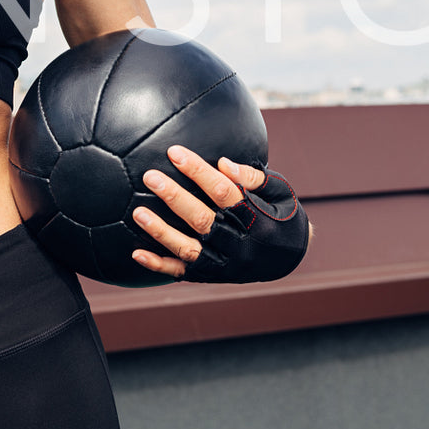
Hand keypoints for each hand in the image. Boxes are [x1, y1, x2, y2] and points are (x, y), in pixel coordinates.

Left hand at [130, 144, 269, 279]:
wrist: (291, 259)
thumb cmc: (283, 216)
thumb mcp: (279, 192)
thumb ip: (252, 178)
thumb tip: (223, 164)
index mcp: (256, 219)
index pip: (222, 191)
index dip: (197, 171)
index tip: (174, 152)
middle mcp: (239, 244)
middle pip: (201, 219)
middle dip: (174, 197)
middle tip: (150, 178)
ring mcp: (225, 264)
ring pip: (188, 248)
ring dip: (161, 231)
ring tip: (137, 213)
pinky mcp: (213, 276)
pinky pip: (183, 272)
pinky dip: (159, 265)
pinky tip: (137, 254)